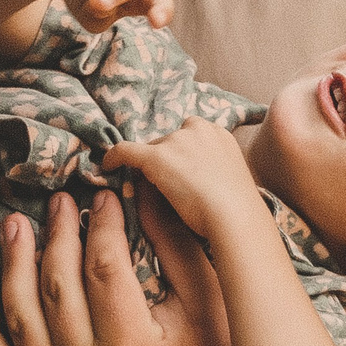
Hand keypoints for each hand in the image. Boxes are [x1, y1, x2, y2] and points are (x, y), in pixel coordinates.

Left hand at [0, 186, 239, 345]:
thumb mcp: (210, 307)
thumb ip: (174, 246)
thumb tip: (146, 188)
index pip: (103, 266)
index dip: (101, 224)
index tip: (103, 197)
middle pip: (56, 288)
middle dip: (55, 236)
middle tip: (59, 201)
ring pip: (21, 322)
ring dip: (13, 269)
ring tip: (16, 228)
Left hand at [100, 118, 267, 245]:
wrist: (235, 216)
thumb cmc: (238, 208)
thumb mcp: (229, 177)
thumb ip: (210, 167)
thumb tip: (192, 176)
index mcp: (218, 133)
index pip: (189, 135)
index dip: (181, 152)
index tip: (178, 168)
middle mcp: (197, 129)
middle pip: (169, 141)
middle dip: (166, 159)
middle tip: (168, 184)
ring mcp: (176, 142)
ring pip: (151, 149)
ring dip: (151, 165)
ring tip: (152, 188)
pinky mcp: (156, 157)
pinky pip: (125, 151)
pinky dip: (114, 158)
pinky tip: (107, 166)